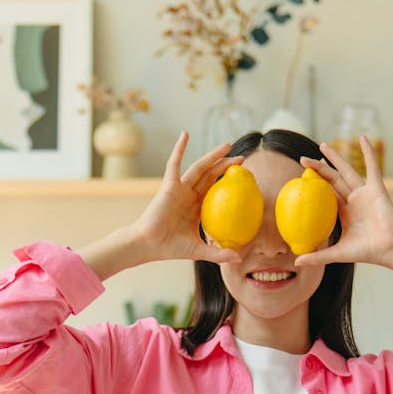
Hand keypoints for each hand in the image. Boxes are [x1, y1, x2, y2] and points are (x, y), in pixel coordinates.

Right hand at [133, 131, 243, 264]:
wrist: (149, 244)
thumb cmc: (170, 248)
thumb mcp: (199, 251)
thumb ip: (218, 254)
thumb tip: (239, 259)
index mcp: (196, 207)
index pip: (215, 190)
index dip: (228, 182)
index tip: (243, 176)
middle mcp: (189, 195)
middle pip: (211, 175)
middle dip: (225, 165)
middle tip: (242, 157)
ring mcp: (179, 188)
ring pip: (199, 167)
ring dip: (212, 155)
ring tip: (227, 145)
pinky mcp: (169, 185)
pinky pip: (174, 163)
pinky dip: (180, 148)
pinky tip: (185, 134)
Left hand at [293, 136, 392, 268]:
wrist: (390, 249)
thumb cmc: (368, 252)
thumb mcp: (337, 253)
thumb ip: (318, 256)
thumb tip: (296, 262)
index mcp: (345, 212)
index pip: (326, 194)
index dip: (315, 185)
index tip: (302, 177)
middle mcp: (353, 200)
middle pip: (333, 179)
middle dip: (319, 169)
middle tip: (304, 159)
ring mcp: (365, 193)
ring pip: (347, 171)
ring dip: (336, 157)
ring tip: (322, 145)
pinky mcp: (377, 188)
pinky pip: (372, 166)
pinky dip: (368, 152)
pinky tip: (362, 138)